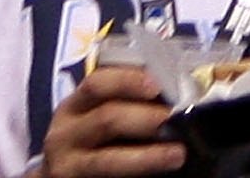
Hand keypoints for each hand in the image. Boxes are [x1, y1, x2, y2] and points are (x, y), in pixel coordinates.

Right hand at [42, 64, 184, 176]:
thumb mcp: (100, 112)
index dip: (128, 81)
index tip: (157, 85)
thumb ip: (130, 101)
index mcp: (75, 105)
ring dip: (147, 157)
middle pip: (106, 118)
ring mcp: (69, 165)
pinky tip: (159, 175)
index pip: (97, 83)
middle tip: (174, 119)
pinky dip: (138, 173)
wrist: (68, 172)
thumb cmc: (96, 136)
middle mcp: (66, 133)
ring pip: (107, 160)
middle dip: (145, 118)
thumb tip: (183, 92)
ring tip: (177, 154)